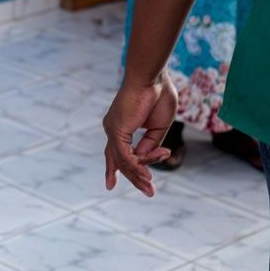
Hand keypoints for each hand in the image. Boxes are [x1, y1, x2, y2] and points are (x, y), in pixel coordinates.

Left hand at [102, 72, 177, 196]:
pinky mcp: (116, 130)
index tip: (111, 184)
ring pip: (123, 160)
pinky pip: (125, 155)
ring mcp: (112, 129)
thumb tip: (143, 162)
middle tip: (148, 192)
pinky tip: (147, 175)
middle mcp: (112, 129)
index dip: (114, 169)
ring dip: (138, 175)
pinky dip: (137, 166)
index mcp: (120, 127)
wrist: (153, 78)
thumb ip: (150, 145)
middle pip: (117, 160)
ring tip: (151, 187)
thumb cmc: (158, 95)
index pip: (115, 152)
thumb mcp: (157, 127)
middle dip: (132, 178)